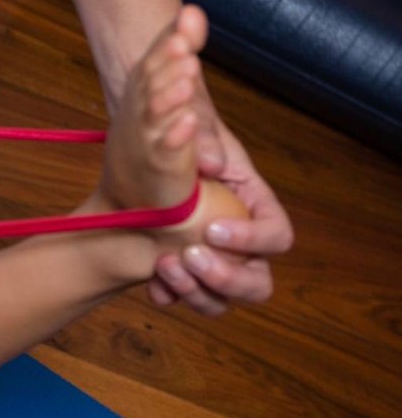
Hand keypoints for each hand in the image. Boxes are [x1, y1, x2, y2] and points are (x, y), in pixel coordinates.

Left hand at [148, 107, 292, 315]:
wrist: (140, 141)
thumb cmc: (177, 125)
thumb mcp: (194, 119)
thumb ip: (205, 138)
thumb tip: (211, 164)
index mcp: (253, 202)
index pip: (277, 234)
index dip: (253, 239)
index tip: (212, 229)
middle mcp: (239, 238)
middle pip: (257, 280)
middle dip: (228, 278)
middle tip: (189, 254)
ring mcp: (212, 256)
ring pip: (223, 297)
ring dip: (198, 293)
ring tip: (163, 265)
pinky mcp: (181, 266)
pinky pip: (184, 296)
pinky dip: (170, 296)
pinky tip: (151, 285)